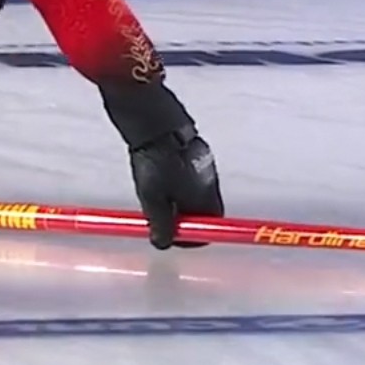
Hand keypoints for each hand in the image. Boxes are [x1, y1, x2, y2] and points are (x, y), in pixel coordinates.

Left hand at [128, 125, 222, 248]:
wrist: (155, 121)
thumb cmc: (156, 160)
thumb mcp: (153, 200)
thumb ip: (161, 225)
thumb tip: (163, 243)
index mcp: (205, 198)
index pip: (208, 228)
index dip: (191, 237)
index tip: (174, 237)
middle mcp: (211, 183)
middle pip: (203, 212)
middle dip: (183, 218)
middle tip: (161, 218)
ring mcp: (206, 165)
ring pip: (195, 193)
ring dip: (179, 200)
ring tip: (156, 194)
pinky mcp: (197, 151)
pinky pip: (191, 176)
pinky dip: (178, 183)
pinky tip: (160, 176)